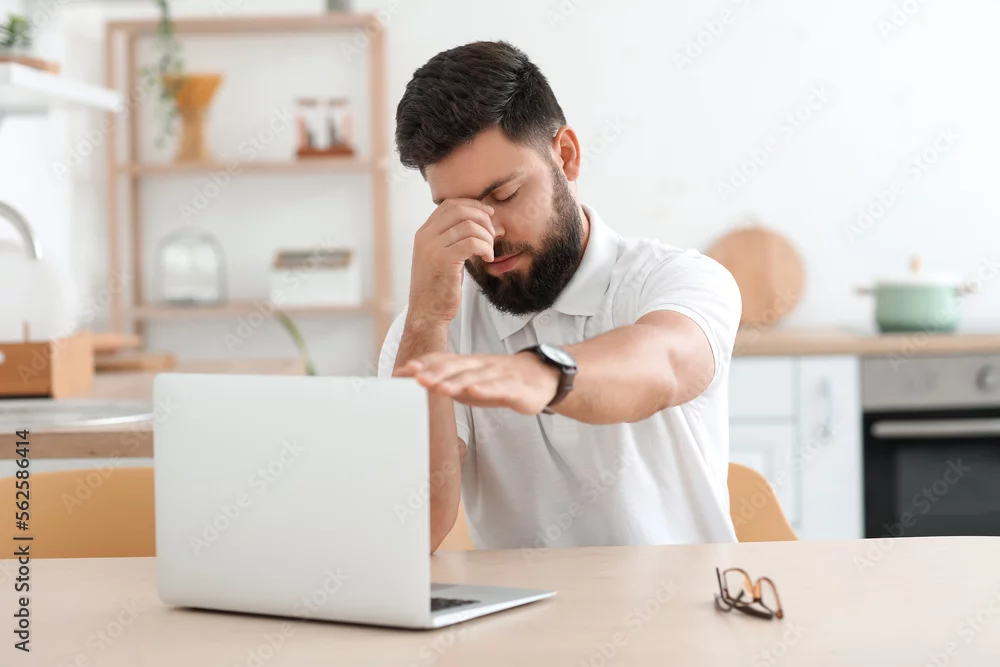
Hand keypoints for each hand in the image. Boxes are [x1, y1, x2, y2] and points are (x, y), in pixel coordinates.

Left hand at [397, 352, 559, 414]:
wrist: (540, 377)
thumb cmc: (498, 380)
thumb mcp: (469, 381)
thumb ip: (445, 381)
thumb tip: (415, 382)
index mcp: (468, 364)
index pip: (442, 361)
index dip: (422, 365)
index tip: (401, 372)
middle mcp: (480, 365)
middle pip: (455, 367)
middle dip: (435, 372)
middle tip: (416, 378)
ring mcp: (498, 374)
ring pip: (475, 377)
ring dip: (456, 381)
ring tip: (439, 387)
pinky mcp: (515, 386)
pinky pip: (500, 387)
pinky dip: (487, 388)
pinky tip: (475, 391)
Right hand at [408, 199, 495, 326]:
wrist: (427, 313)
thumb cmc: (439, 286)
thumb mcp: (441, 256)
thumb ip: (452, 238)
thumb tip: (482, 221)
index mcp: (424, 232)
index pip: (450, 204)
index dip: (473, 205)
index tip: (489, 215)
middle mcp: (425, 236)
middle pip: (460, 210)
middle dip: (483, 219)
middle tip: (493, 235)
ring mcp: (432, 248)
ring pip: (469, 226)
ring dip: (486, 237)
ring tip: (489, 250)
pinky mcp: (443, 261)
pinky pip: (472, 243)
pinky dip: (485, 248)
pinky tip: (487, 258)